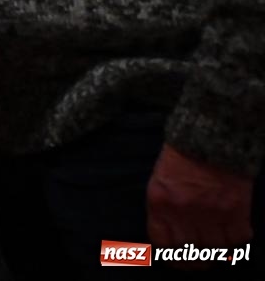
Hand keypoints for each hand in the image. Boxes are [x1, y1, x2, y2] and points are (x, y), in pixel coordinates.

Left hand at [147, 144, 252, 259]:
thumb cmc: (181, 158)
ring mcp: (210, 211)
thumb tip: (170, 240)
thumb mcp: (160, 182)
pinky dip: (237, 240)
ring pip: (215, 250)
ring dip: (218, 253)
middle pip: (189, 252)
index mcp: (159, 202)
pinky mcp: (235, 209)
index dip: (171, 256)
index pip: (162, 243)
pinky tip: (234, 233)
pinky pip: (238, 239)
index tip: (177, 258)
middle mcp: (182, 211)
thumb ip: (163, 211)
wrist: (208, 137)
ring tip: (218, 249)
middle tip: (201, 260)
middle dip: (195, 260)